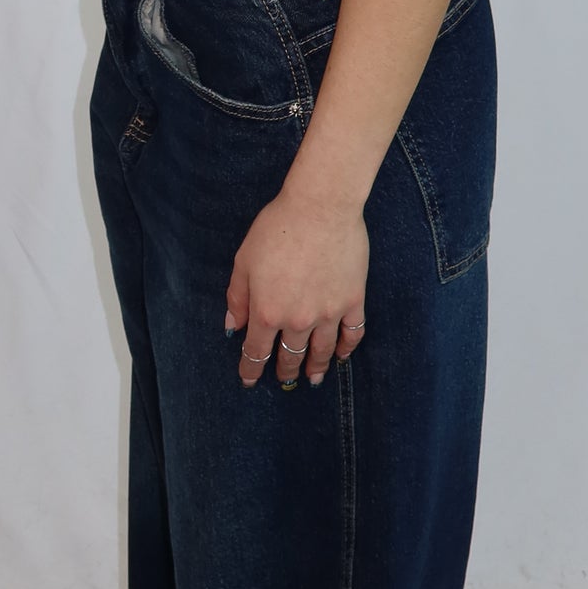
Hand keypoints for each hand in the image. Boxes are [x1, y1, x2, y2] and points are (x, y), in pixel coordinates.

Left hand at [224, 185, 368, 388]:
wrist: (320, 208)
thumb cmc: (277, 229)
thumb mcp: (244, 261)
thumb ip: (237, 298)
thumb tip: (234, 328)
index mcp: (268, 312)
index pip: (257, 352)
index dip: (251, 369)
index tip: (249, 380)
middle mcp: (298, 320)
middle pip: (290, 356)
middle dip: (284, 371)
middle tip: (284, 380)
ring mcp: (329, 313)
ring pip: (321, 352)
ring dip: (315, 369)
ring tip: (313, 380)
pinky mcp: (353, 301)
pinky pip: (352, 334)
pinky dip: (346, 349)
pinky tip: (341, 356)